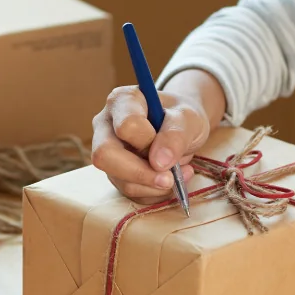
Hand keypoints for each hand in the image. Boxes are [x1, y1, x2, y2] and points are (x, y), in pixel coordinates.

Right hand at [91, 69, 225, 202]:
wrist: (182, 127)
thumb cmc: (182, 116)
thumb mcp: (188, 118)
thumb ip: (175, 135)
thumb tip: (158, 163)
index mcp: (122, 101)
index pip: (125, 126)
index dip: (148, 141)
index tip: (170, 144)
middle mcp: (105, 125)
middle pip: (105, 155)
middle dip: (140, 173)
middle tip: (170, 179)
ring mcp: (107, 152)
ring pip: (119, 179)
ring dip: (153, 186)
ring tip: (178, 175)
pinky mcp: (115, 173)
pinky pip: (129, 192)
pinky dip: (153, 193)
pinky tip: (169, 181)